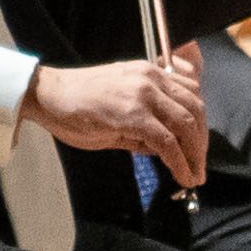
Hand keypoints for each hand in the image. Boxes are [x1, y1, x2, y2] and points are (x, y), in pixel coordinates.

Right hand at [25, 45, 208, 170]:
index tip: (198, 147)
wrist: (48, 94)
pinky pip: (167, 142)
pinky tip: (183, 176)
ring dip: (196, 154)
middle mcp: (152, 79)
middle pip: (196, 110)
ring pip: (187, 124)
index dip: (200, 124)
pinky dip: (180, 162)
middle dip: (202, 142)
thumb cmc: (76, 102)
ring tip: (195, 175)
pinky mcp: (133, 115)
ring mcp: (144, 95)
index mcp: (150, 74)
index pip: (191, 96)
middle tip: (200, 166)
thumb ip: (143, 125)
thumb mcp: (119, 107)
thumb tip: (162, 148)